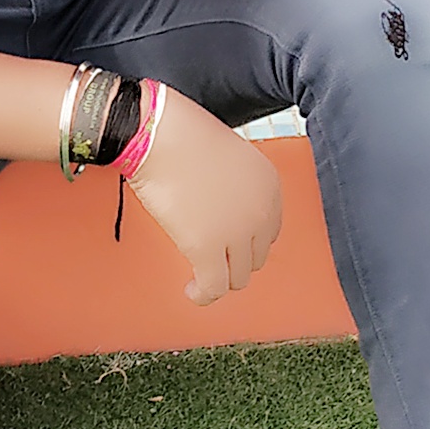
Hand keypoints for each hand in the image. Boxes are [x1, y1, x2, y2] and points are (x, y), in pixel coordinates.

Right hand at [126, 90, 282, 304]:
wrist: (159, 133)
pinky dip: (203, 295)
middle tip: (211, 256)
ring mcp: (236, 232)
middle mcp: (260, 211)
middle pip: (256, 256)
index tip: (230, 243)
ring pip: (238, 277)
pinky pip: (214, 288)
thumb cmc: (182, 135)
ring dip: (220, 278)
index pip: (270, 232)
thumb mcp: (228, 157)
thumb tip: (220, 210)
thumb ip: (235, 186)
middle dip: (234, 259)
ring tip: (200, 274)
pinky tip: (192, 291)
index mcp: (269, 186)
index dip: (247, 241)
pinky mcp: (206, 247)